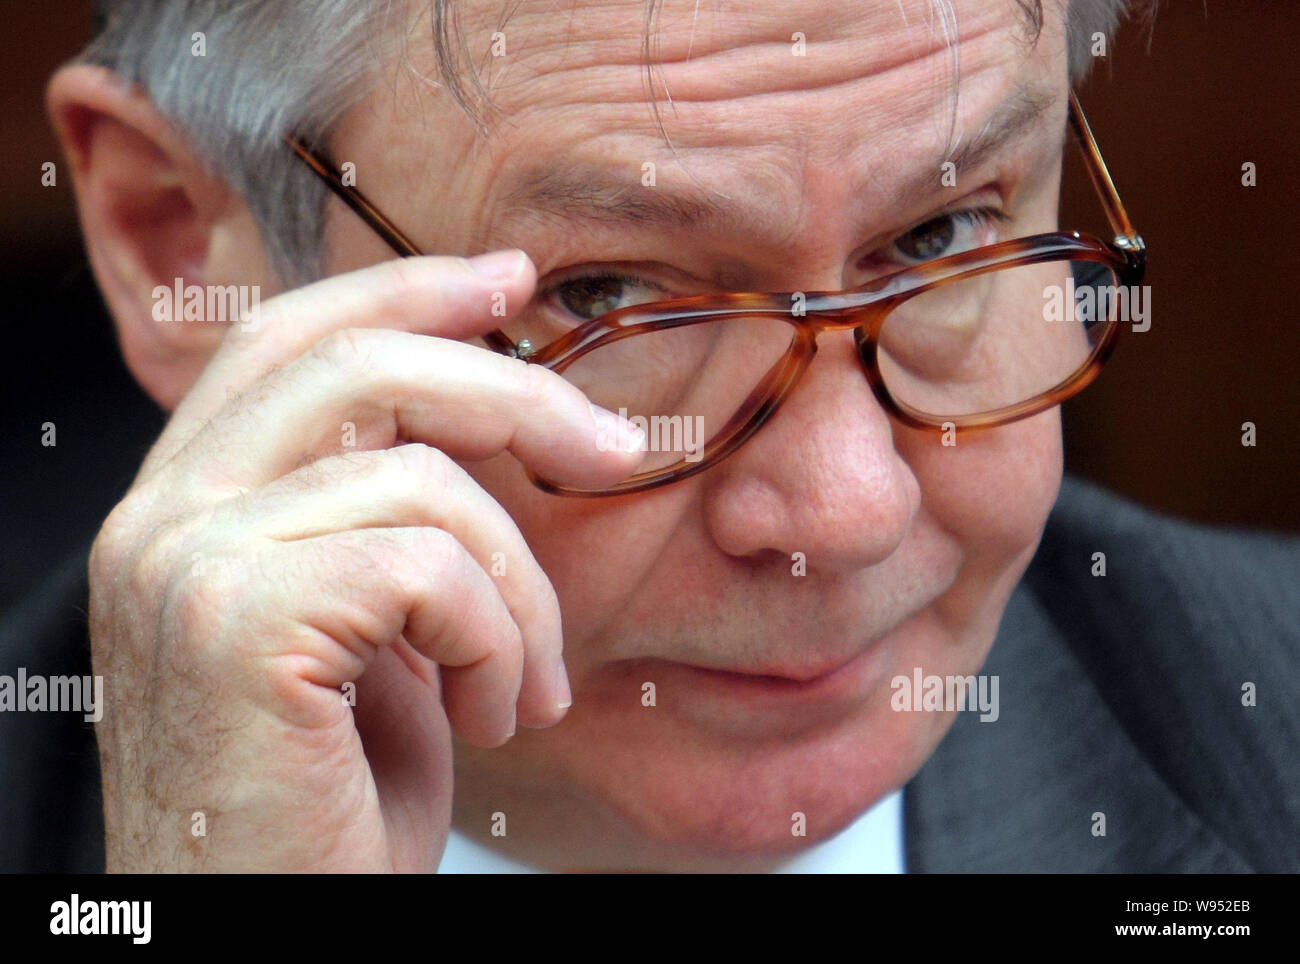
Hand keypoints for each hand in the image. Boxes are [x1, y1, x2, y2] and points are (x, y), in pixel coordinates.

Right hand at [87, 251, 641, 870]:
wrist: (273, 932)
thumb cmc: (334, 800)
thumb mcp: (375, 636)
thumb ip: (390, 523)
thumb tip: (489, 428)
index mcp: (191, 508)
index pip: (290, 344)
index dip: (404, 294)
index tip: (511, 282)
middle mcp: (161, 519)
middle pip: (359, 366)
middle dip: (515, 394)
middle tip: (613, 452)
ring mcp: (186, 564)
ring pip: (428, 483)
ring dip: (523, 593)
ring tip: (529, 689)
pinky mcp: (239, 623)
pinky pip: (432, 568)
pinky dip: (499, 640)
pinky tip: (494, 716)